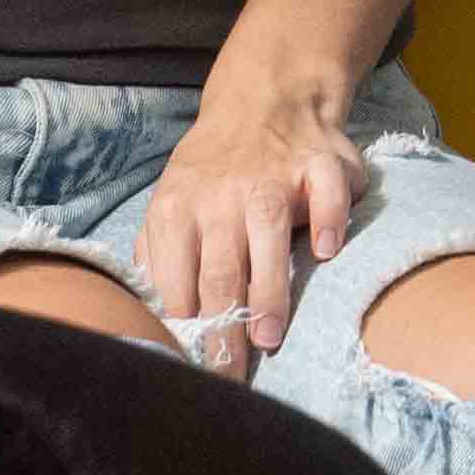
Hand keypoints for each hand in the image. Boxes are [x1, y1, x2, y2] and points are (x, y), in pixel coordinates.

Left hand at [129, 83, 370, 374]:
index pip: (177, 282)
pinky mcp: (318, 164)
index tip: (192, 375)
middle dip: (223, 327)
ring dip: (268, 288)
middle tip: (230, 377)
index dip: (185, 331)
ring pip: (267, 234)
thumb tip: (146, 313)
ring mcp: (272, 177)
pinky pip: (326, 190)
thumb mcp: (171, 203)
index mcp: (178, 210)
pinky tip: (326, 252)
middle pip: (219, 270)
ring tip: (269, 336)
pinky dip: (327, 218)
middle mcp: (222, 196)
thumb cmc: (214, 170)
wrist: (265, 96)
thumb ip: (158, 254)